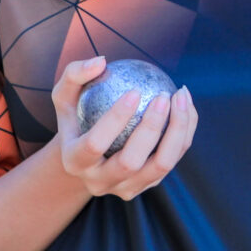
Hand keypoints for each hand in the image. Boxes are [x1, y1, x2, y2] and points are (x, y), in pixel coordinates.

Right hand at [47, 56, 195, 200]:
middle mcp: (99, 182)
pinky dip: (184, 132)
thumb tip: (100, 61)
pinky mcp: (148, 185)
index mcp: (74, 161)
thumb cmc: (75, 117)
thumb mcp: (65, 95)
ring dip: (177, 131)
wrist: (86, 156)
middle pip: (131, 162)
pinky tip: (186, 104)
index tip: (135, 90)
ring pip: (160, 166)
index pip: (94, 144)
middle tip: (164, 95)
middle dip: (152, 128)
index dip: (115, 119)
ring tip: (181, 97)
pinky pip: (173, 159)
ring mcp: (126, 188)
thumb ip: (75, 74)